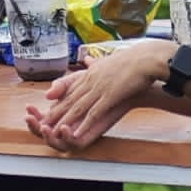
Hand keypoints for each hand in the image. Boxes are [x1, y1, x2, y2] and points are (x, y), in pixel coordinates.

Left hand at [24, 41, 166, 151]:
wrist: (148, 58)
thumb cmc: (134, 59)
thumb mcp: (111, 58)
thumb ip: (97, 61)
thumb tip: (87, 59)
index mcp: (92, 71)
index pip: (71, 89)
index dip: (59, 102)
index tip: (48, 111)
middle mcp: (92, 79)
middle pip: (70, 99)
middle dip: (55, 113)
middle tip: (42, 123)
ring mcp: (100, 88)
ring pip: (78, 107)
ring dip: (65, 121)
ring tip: (54, 130)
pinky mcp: (110, 95)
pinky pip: (94, 113)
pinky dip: (84, 124)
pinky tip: (76, 132)